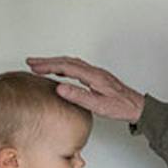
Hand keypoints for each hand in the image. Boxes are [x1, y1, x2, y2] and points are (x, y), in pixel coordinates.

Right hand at [27, 56, 144, 121]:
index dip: (48, 65)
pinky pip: (76, 66)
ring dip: (55, 62)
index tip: (34, 67)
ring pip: (71, 62)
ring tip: (39, 65)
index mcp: (93, 76)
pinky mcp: (97, 76)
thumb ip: (79, 96)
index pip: (66, 66)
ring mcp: (96, 73)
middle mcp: (94, 71)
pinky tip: (59, 70)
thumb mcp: (98, 106)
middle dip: (47, 60)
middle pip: (67, 61)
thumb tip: (60, 87)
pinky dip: (64, 66)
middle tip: (30, 62)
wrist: (137, 107)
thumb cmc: (120, 107)